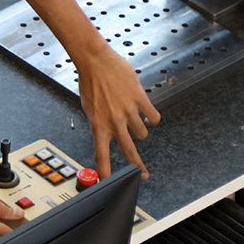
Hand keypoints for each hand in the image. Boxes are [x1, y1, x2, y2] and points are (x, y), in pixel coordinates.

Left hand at [72, 44, 160, 177]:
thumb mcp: (90, 108)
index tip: (108, 183)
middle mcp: (113, 121)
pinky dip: (152, 118)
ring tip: (135, 120)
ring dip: (141, 130)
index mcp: (98, 125)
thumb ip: (101, 122)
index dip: (105, 172)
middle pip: (129, 151)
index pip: (101, 155)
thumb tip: (111, 132)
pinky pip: (153, 118)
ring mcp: (128, 111)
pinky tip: (147, 113)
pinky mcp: (139, 99)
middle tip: (144, 174)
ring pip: (143, 133)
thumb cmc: (90, 81)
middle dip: (138, 166)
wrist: (95, 60)